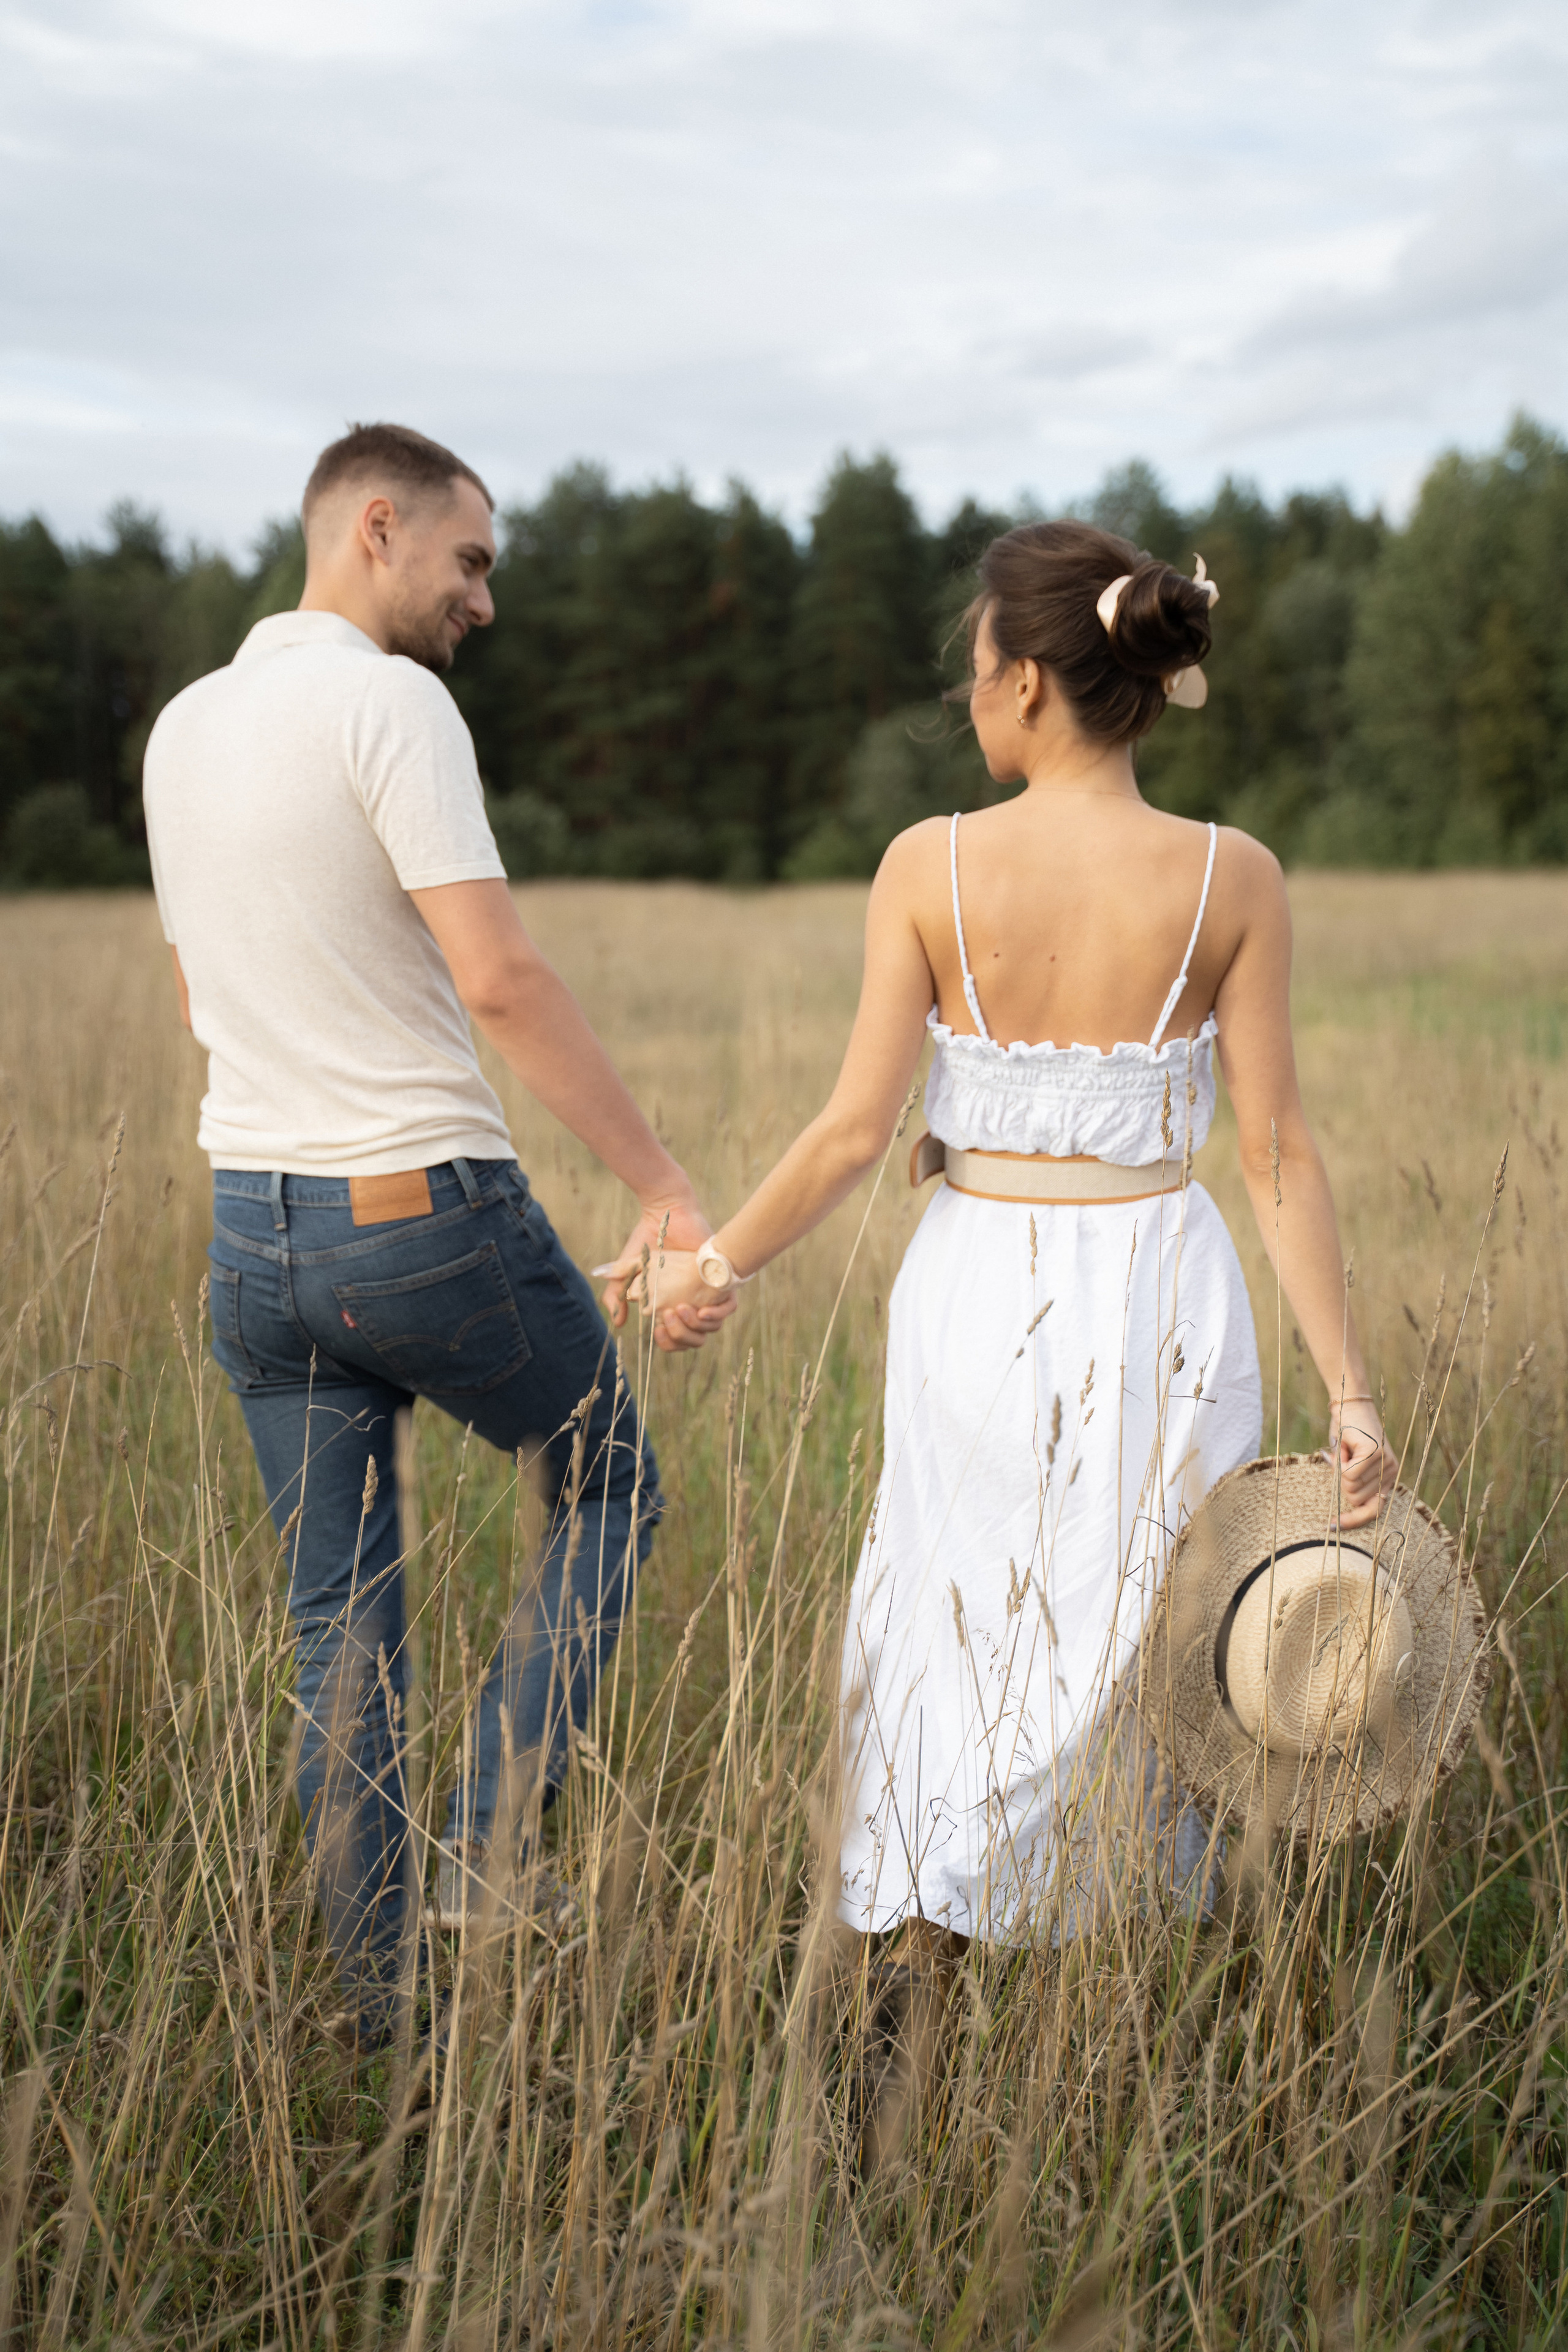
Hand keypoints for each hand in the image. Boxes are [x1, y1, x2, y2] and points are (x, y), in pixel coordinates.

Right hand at [600, 1191, 712, 1331]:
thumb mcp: (627, 1272)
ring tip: (678, 1309)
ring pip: (711, 1328)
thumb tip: (618, 1323)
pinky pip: (729, 1309)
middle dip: (680, 1336)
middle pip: (694, 1340)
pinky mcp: (723, 1281)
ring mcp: (708, 1294)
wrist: (667, 1217)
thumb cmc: (649, 1241)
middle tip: (666, 1316)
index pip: (677, 1340)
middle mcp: (693, 1304)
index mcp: (674, 1306)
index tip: (657, 1331)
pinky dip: (717, 1315)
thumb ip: (616, 1296)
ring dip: (694, 1326)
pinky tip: (701, 1310)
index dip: (669, 1343)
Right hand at [1325, 1397, 1397, 1528]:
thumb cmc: (1346, 1432)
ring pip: (1351, 1488)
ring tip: (1347, 1450)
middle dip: (1341, 1483)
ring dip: (1340, 1470)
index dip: (1353, 1520)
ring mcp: (1385, 1464)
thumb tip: (1345, 1509)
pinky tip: (1346, 1446)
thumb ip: (1351, 1484)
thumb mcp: (1348, 1463)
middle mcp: (1390, 1473)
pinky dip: (1340, 1462)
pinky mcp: (1376, 1454)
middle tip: (1343, 1460)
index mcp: (1386, 1478)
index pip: (1373, 1511)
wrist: (1350, 1403)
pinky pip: (1349, 1475)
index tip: (1332, 1526)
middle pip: (1356, 1500)